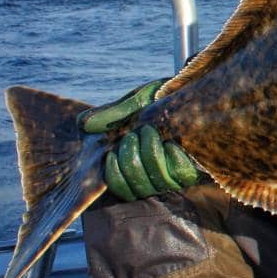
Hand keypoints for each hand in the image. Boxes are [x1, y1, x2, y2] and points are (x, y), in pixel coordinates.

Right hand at [77, 79, 199, 200]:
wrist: (188, 90)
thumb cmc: (158, 99)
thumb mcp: (131, 104)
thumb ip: (109, 116)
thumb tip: (84, 125)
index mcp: (131, 163)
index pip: (118, 188)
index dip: (114, 175)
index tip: (111, 153)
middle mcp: (151, 174)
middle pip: (135, 186)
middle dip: (130, 158)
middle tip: (134, 134)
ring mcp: (171, 173)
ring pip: (156, 182)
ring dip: (149, 154)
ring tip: (150, 131)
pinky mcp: (192, 169)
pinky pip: (179, 174)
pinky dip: (172, 156)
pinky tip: (169, 141)